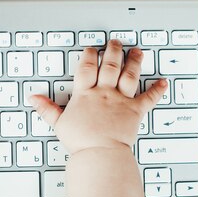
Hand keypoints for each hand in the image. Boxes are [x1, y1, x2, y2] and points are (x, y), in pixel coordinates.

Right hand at [30, 40, 166, 153]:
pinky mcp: (135, 111)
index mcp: (85, 94)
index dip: (89, 55)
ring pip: (129, 75)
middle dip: (113, 51)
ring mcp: (121, 100)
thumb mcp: (59, 123)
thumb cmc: (81, 141)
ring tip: (137, 52)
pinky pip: (149, 98)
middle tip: (115, 42)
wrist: (100, 154)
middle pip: (110, 65)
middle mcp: (104, 93)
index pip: (87, 67)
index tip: (91, 49)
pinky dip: (157, 89)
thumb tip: (34, 98)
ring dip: (134, 61)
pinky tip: (163, 82)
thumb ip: (47, 108)